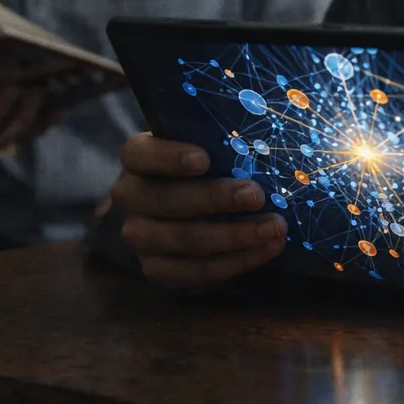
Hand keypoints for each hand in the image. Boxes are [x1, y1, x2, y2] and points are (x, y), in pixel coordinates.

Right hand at [110, 133, 286, 290]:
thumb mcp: (203, 146)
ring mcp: (139, 238)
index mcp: (136, 159)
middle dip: (215, 199)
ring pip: (185, 240)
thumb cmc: (203, 169)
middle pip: (166, 200)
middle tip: (256, 195)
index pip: (140, 154)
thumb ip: (219, 141)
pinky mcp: (157, 271)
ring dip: (234, 235)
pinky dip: (236, 262)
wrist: (185, 214)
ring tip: (273, 228)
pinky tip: (266, 250)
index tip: (204, 159)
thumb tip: (258, 132)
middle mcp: (130, 198)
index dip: (169, 157)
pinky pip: (196, 271)